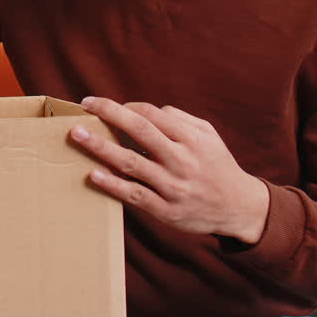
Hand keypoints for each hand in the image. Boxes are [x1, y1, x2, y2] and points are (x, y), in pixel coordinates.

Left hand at [69, 97, 269, 243]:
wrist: (239, 208)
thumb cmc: (217, 166)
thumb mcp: (208, 136)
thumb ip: (180, 119)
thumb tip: (147, 110)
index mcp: (191, 139)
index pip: (152, 114)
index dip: (124, 106)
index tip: (101, 105)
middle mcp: (181, 160)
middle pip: (140, 131)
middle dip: (109, 114)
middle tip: (85, 106)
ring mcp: (173, 186)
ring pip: (131, 163)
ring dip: (101, 147)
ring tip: (77, 135)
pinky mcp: (166, 210)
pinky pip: (135, 194)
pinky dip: (113, 184)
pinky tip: (93, 174)